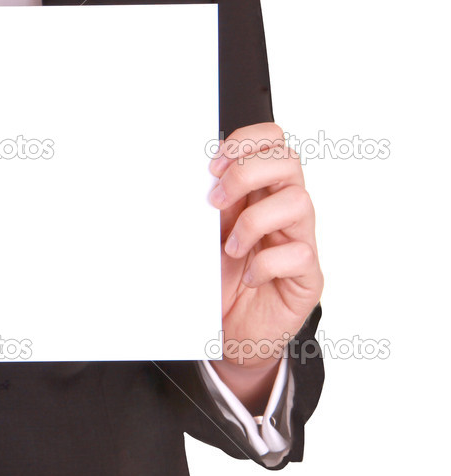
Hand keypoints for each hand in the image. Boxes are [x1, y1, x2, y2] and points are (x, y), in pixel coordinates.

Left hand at [207, 123, 322, 406]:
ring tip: (230, 247)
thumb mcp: (200, 234)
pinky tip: (247, 277)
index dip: (247, 141)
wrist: (230, 333)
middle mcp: (283, 211)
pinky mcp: (307, 276)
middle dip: (248, 173)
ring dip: (254, 221)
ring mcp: (299, 241)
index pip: (272, 141)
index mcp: (258, 191)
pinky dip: (266, 264)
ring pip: (300, 202)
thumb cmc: (217, 280)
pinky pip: (300, 254)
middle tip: (217, 200)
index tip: (213, 165)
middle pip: (289, 161)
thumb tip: (168, 177)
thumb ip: (200, 204)